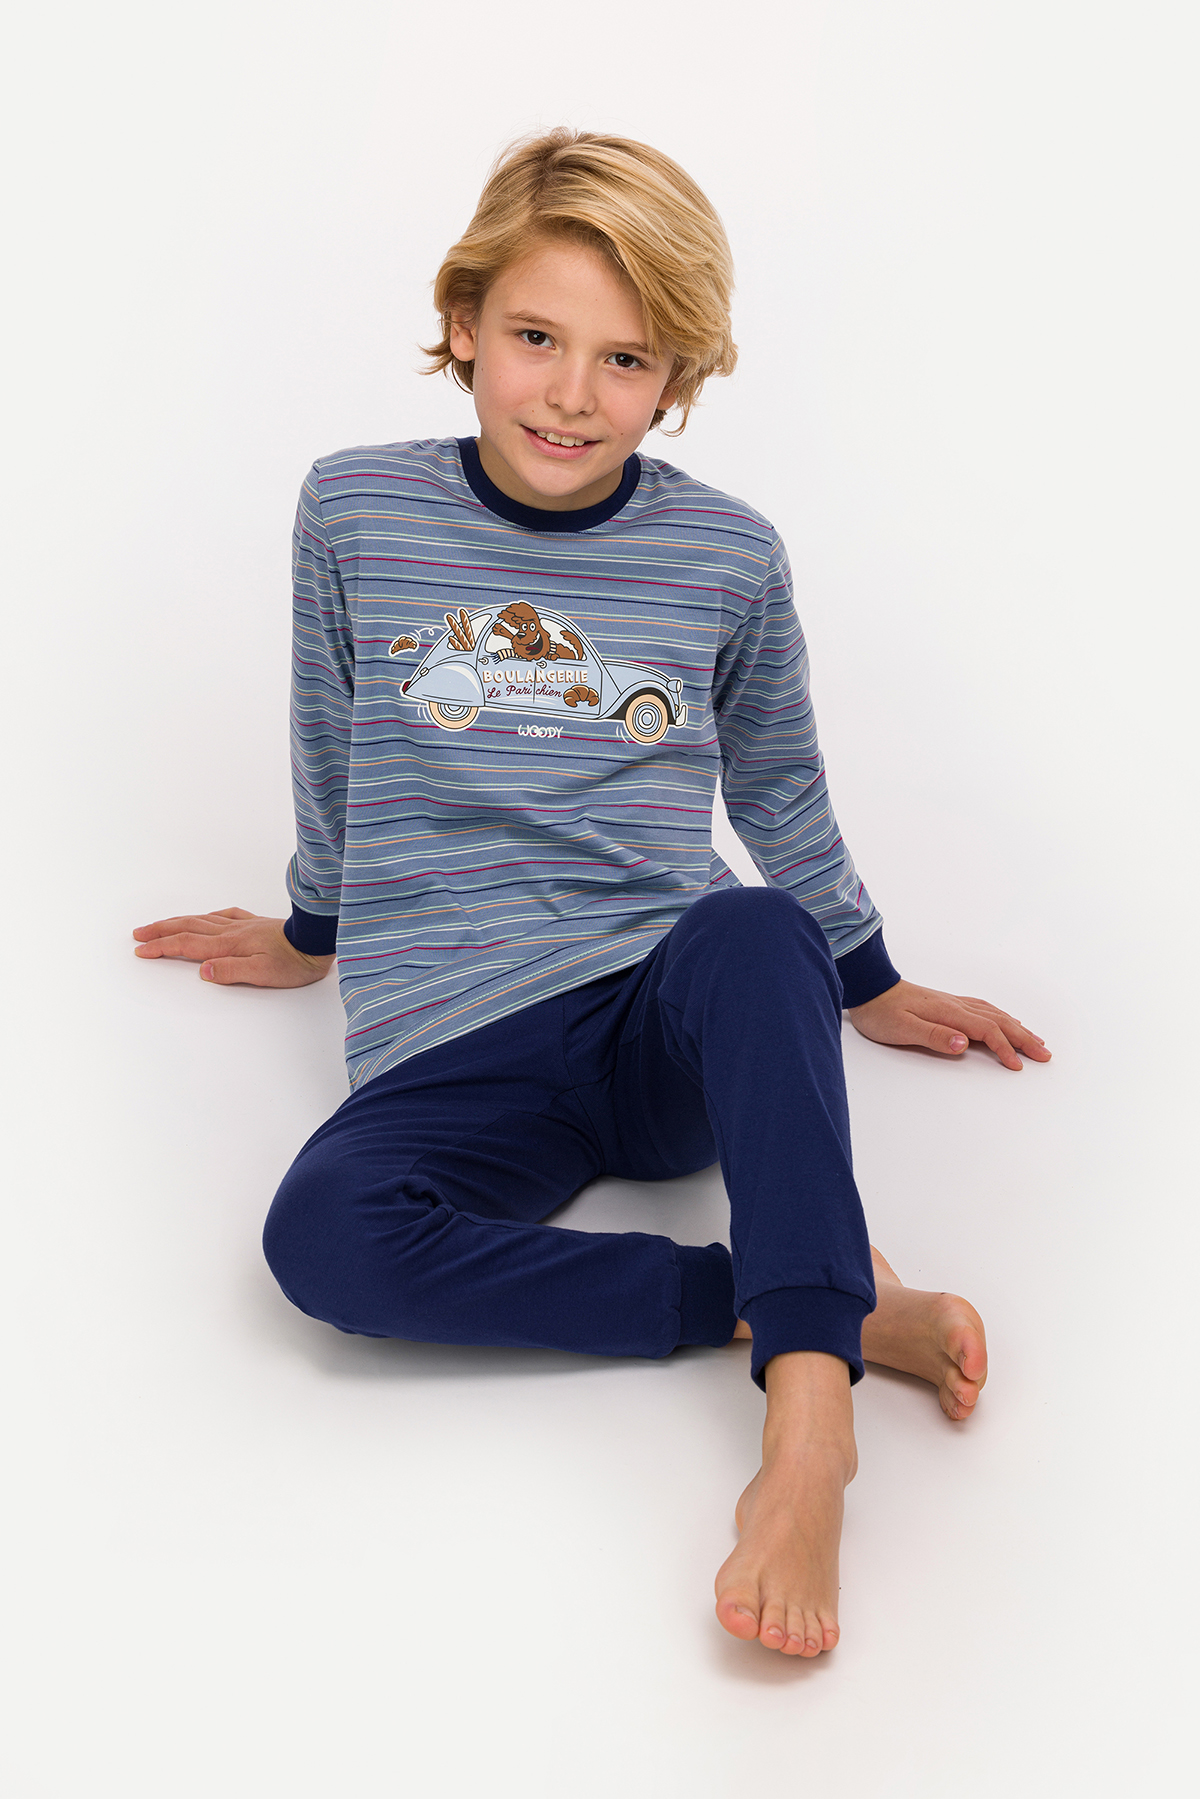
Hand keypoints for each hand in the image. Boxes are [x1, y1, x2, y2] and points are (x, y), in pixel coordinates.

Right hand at [132, 907, 334, 987]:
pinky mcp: (256, 924)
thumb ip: (230, 971)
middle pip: (188, 928)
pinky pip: (224, 915)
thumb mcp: (262, 973)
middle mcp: (232, 931)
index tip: (141, 950)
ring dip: (178, 922)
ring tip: (161, 924)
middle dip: (161, 930)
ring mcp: (244, 925)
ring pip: (202, 919)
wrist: (318, 940)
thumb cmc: (295, 961)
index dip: (162, 947)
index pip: (187, 945)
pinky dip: (208, 916)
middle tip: (139, 933)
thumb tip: (203, 970)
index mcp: (229, 945)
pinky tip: (207, 917)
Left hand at [847, 979, 1049, 1071]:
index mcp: (949, 1012)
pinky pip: (983, 1009)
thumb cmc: (881, 1012)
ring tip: (1035, 1039)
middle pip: (998, 1021)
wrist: (868, 988)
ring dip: (1017, 1027)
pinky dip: (1001, 1017)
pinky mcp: (947, 1003)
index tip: (1017, 1066)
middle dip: (1024, 1038)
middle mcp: (956, 1005)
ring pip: (994, 1014)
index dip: (1004, 1048)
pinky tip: (1005, 1020)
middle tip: (1046, 1053)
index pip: (986, 1031)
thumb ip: (934, 1036)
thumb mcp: (903, 1029)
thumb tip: (964, 1044)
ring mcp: (953, 1003)